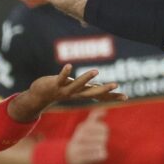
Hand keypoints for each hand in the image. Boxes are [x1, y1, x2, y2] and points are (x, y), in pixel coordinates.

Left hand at [10, 64, 125, 120]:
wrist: (37, 98)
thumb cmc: (58, 90)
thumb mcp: (74, 90)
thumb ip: (86, 88)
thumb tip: (97, 88)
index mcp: (81, 94)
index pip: (100, 96)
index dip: (112, 97)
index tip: (126, 97)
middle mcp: (75, 94)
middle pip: (92, 93)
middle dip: (104, 89)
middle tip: (117, 85)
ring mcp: (64, 90)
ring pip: (77, 85)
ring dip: (86, 78)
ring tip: (96, 70)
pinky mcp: (54, 85)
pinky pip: (60, 78)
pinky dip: (65, 73)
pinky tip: (69, 66)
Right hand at [65, 107, 109, 163]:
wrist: (67, 155)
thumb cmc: (80, 139)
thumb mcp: (85, 126)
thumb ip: (94, 116)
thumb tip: (104, 109)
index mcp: (83, 127)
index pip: (103, 127)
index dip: (104, 131)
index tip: (99, 133)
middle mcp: (80, 136)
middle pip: (104, 138)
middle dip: (103, 141)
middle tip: (97, 143)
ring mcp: (80, 147)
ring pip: (101, 147)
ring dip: (101, 149)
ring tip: (95, 150)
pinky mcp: (81, 158)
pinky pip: (99, 156)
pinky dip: (100, 156)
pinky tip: (96, 156)